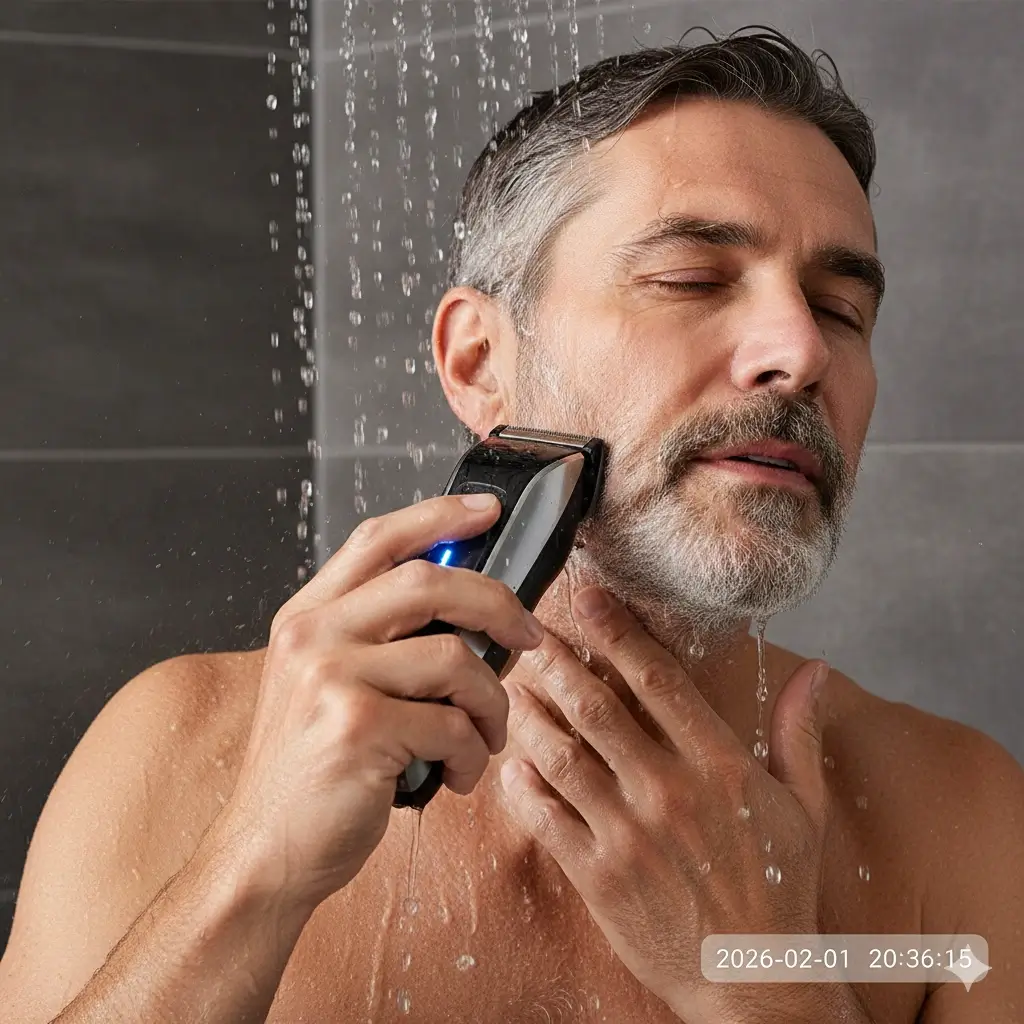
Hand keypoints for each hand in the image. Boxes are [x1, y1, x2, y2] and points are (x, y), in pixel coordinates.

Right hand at [209, 493, 544, 912]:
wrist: (265, 853)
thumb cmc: (312, 772)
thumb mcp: (327, 686)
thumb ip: (379, 641)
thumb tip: (470, 613)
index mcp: (307, 617)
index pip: (377, 539)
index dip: (438, 514)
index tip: (488, 510)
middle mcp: (312, 636)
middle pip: (429, 582)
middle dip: (497, 604)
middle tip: (529, 634)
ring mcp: (330, 678)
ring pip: (455, 659)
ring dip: (491, 702)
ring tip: (484, 736)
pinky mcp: (357, 728)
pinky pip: (453, 724)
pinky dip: (473, 753)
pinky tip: (456, 775)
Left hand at [498, 585, 840, 1023]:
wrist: (753, 983)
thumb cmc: (783, 892)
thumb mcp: (807, 808)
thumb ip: (800, 733)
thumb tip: (814, 671)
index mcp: (719, 766)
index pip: (658, 678)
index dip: (617, 630)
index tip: (588, 597)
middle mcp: (668, 791)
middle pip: (596, 706)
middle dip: (556, 662)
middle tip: (529, 635)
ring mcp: (628, 834)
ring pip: (561, 755)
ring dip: (531, 716)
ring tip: (513, 690)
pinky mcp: (597, 876)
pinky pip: (545, 817)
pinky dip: (522, 785)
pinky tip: (512, 763)